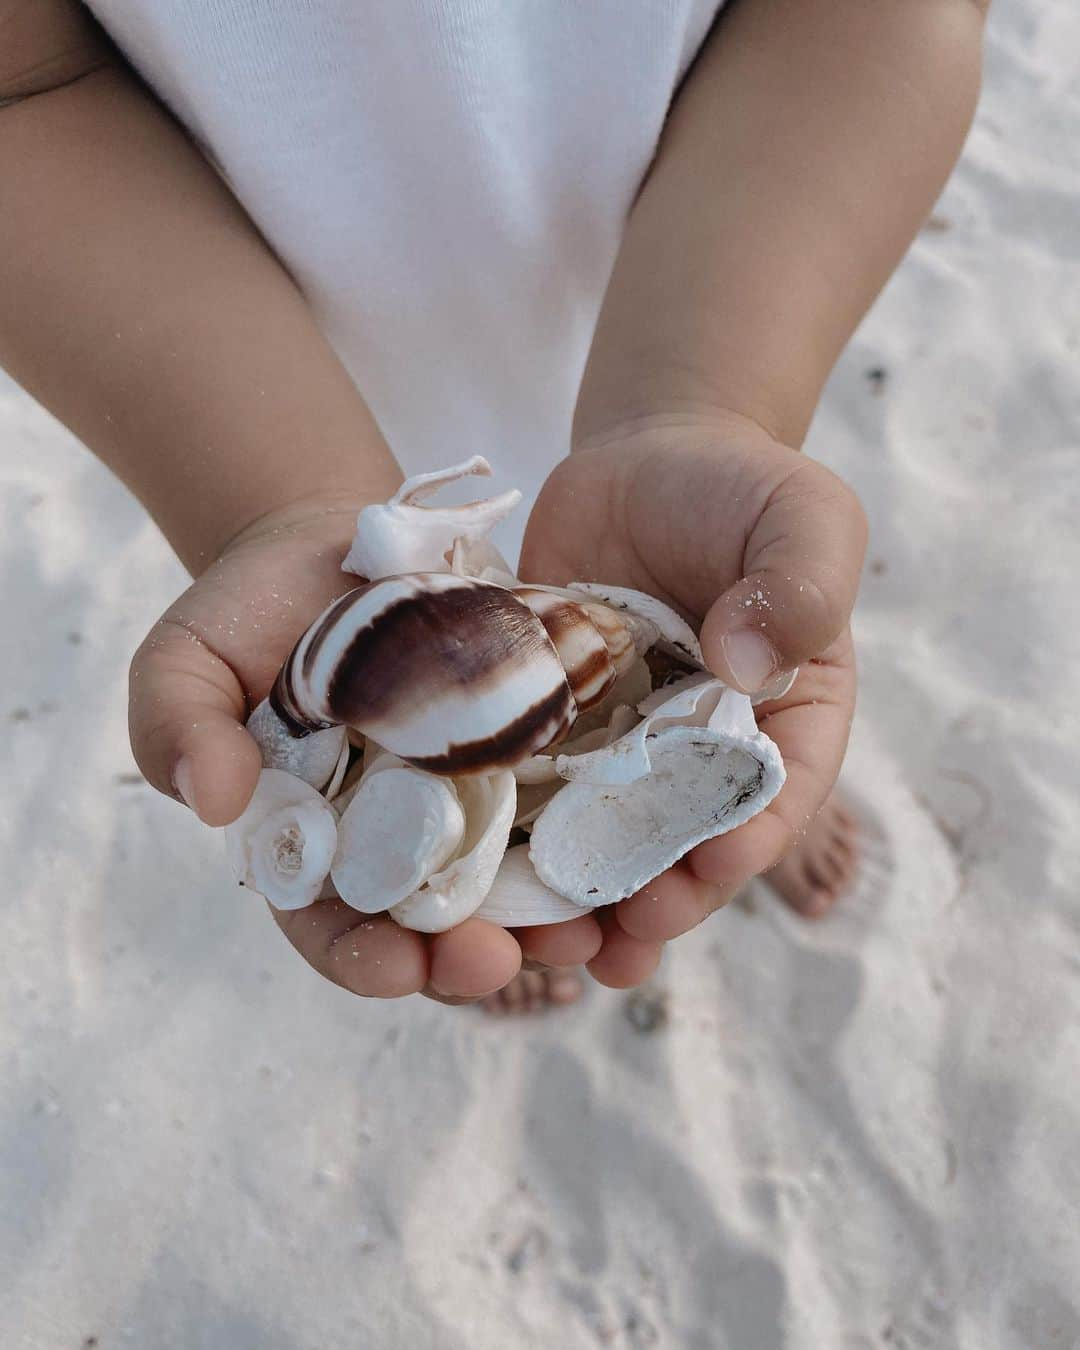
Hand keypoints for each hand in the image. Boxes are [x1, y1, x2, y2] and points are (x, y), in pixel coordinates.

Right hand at [129, 497, 605, 1003]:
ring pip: (521, 879)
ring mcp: (474, 796)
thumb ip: (178, 724)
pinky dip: (601, 828)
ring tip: (589, 927)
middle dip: (472, 956)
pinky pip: (573, 799)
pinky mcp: (532, 746)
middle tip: (507, 960)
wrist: (339, 543)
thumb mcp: (187, 659)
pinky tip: (635, 843)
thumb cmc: (249, 609)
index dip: (363, 957)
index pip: (334, 925)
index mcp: (318, 843)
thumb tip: (210, 799)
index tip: (397, 968)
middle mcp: (403, 837)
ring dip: (555, 915)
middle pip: (439, 924)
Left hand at [519, 409, 866, 981]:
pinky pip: (529, 787)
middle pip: (681, 845)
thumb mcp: (804, 518)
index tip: (706, 877)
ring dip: (573, 899)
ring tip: (540, 947)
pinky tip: (474, 880)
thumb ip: (800, 586)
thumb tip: (746, 666)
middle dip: (649, 902)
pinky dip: (507, 837)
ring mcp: (624, 748)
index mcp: (786, 724)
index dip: (741, 847)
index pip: (771, 800)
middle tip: (610, 947)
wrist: (646, 460)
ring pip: (599, 838)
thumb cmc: (741, 489)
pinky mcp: (552, 728)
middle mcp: (703, 754)